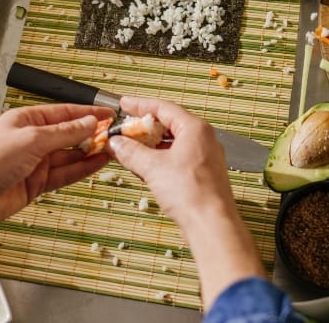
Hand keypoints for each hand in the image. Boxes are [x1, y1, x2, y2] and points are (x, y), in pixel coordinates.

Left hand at [0, 104, 114, 229]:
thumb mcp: (31, 140)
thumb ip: (63, 133)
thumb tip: (86, 123)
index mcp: (25, 119)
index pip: (63, 113)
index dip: (87, 113)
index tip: (108, 115)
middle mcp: (31, 139)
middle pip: (68, 133)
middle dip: (91, 133)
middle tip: (114, 133)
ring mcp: (35, 162)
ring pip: (69, 154)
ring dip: (89, 152)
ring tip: (111, 148)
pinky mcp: (37, 183)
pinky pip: (65, 173)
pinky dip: (82, 168)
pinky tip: (97, 163)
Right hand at [106, 96, 233, 227]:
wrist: (212, 224)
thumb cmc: (191, 193)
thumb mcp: (152, 168)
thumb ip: (131, 152)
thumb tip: (116, 143)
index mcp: (195, 129)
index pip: (164, 108)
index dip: (141, 105)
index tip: (124, 104)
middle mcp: (204, 139)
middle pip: (170, 124)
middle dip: (144, 127)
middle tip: (124, 128)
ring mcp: (205, 157)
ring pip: (173, 143)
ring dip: (151, 145)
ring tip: (130, 148)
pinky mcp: (203, 174)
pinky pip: (178, 158)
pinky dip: (160, 159)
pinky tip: (146, 167)